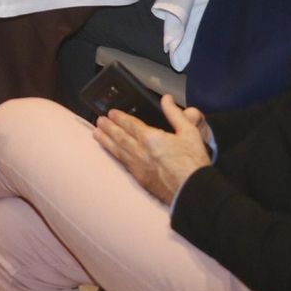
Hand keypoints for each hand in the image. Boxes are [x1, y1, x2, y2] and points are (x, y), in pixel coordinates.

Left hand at [93, 97, 214, 204]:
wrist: (193, 191)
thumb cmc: (193, 162)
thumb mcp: (189, 132)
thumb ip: (175, 113)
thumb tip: (166, 99)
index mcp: (151, 138)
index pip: (130, 124)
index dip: (119, 118)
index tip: (111, 113)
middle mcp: (140, 152)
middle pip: (119, 137)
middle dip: (108, 128)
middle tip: (99, 121)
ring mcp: (138, 166)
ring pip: (117, 151)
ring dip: (106, 141)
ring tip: (96, 134)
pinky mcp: (140, 179)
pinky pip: (122, 163)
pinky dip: (114, 156)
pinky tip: (112, 153)